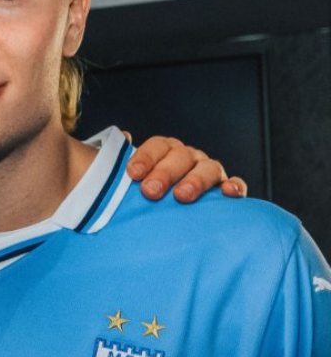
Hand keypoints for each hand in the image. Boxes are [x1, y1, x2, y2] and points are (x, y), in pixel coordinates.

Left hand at [126, 134, 247, 202]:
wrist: (165, 220)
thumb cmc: (143, 196)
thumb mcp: (128, 179)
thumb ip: (119, 159)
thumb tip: (124, 137)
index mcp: (165, 151)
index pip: (158, 145)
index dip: (145, 157)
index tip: (132, 173)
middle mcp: (188, 158)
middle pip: (181, 157)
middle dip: (165, 172)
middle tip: (150, 191)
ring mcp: (209, 172)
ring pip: (208, 168)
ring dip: (195, 180)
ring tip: (182, 196)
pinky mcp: (227, 190)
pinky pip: (236, 185)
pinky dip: (234, 186)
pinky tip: (227, 193)